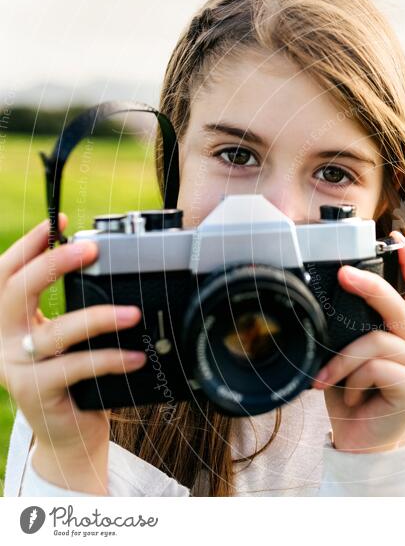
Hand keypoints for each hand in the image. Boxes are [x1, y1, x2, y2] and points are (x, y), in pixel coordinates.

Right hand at [0, 215, 145, 492]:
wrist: (70, 437)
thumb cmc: (76, 381)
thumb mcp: (70, 341)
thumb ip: (74, 310)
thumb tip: (112, 269)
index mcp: (7, 322)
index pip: (6, 274)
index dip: (27, 245)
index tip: (57, 222)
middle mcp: (3, 341)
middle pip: (16, 292)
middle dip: (53, 264)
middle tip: (90, 250)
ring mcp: (16, 368)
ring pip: (55, 333)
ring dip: (98, 318)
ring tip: (134, 314)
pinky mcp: (36, 392)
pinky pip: (76, 368)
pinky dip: (109, 359)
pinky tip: (135, 357)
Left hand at [312, 231, 404, 452]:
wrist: (360, 444)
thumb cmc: (352, 398)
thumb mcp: (348, 358)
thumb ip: (350, 333)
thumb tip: (323, 303)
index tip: (395, 238)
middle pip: (399, 304)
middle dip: (370, 285)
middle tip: (344, 274)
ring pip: (376, 341)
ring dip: (342, 361)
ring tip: (325, 380)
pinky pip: (376, 366)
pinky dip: (353, 380)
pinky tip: (350, 396)